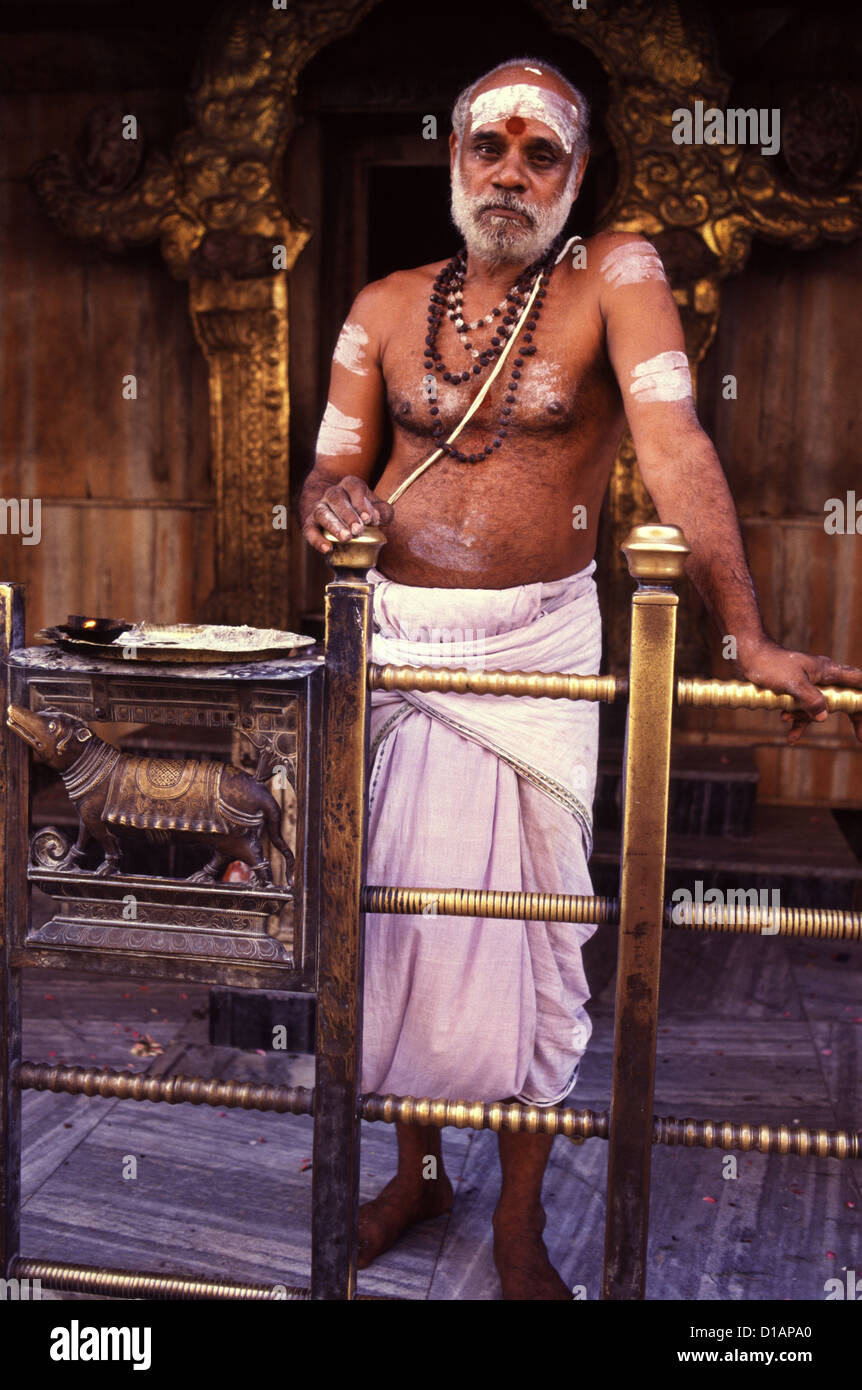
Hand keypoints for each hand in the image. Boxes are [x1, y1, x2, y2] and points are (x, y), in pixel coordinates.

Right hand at [301, 476, 393, 554]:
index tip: (368, 519)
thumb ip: (383, 512)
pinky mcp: (311, 523)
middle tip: (358, 530)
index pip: (353, 487)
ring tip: (346, 538)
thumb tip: (377, 518)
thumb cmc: (364, 512)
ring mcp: (320, 508)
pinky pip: (309, 530)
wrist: (342, 516)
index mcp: (350, 486)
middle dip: (348, 515)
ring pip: (322, 512)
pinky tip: (327, 549)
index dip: (361, 502)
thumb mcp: (377, 509)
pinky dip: (317, 540)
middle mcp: (332, 494)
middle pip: (336, 498)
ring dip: (334, 525)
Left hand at [738, 639, 861, 745]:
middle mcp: (823, 679)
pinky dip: (797, 723)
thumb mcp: (793, 683)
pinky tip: (791, 738)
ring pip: (819, 709)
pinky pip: (802, 712)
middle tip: (860, 737)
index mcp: (828, 672)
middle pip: (845, 699)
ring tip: (784, 718)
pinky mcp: (795, 693)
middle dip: (852, 717)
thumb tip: (824, 717)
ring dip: (805, 719)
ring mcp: (809, 686)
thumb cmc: (770, 664)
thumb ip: (811, 699)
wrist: (747, 657)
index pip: (858, 683)